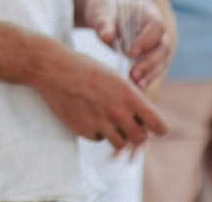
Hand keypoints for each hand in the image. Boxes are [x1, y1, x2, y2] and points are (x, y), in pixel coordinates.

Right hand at [28, 41, 167, 151]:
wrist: (51, 68)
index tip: (149, 123)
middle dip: (135, 132)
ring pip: (121, 144)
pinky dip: (95, 132)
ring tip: (105, 118)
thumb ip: (131, 99)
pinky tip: (86, 114)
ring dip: (116, 135)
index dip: (156, 127)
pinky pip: (98, 139)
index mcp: (129, 96)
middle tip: (124, 121)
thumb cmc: (84, 68)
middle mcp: (117, 111)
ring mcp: (100, 123)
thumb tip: (144, 120)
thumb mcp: (114, 78)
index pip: (160, 126)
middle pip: (141, 138)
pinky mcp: (83, 130)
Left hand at [74, 0, 173, 90]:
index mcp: (148, 12)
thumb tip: (107, 37)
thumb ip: (104, 23)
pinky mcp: (151, 56)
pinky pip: (154, 68)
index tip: (130, 52)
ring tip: (137, 85)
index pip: (156, 25)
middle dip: (150, 62)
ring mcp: (156, 43)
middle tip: (133, 74)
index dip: (146, 40)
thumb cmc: (101, 10)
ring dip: (151, 74)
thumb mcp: (99, 12)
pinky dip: (147, 78)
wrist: (102, 16)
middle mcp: (157, 29)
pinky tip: (137, 87)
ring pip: (162, 61)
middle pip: (163, 47)